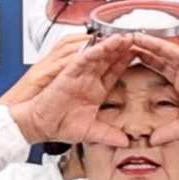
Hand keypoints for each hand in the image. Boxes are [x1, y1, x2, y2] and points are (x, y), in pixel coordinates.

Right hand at [8, 34, 135, 146]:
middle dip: (122, 49)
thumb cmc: (58, 125)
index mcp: (95, 90)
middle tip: (136, 37)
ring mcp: (78, 75)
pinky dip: (94, 51)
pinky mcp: (67, 73)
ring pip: (98, 56)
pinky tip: (106, 44)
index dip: (126, 62)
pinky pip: (83, 59)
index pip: (114, 71)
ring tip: (125, 37)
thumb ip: (108, 135)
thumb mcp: (90, 132)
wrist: (38, 125)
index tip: (140, 52)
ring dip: (111, 46)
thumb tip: (126, 142)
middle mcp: (87, 80)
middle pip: (108, 59)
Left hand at [125, 35, 178, 144]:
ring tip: (125, 37)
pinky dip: (155, 44)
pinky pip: (169, 50)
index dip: (143, 61)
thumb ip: (170, 132)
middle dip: (140, 48)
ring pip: (161, 49)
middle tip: (121, 43)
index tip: (127, 58)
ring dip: (143, 42)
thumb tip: (153, 140)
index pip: (157, 66)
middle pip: (157, 54)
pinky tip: (140, 39)